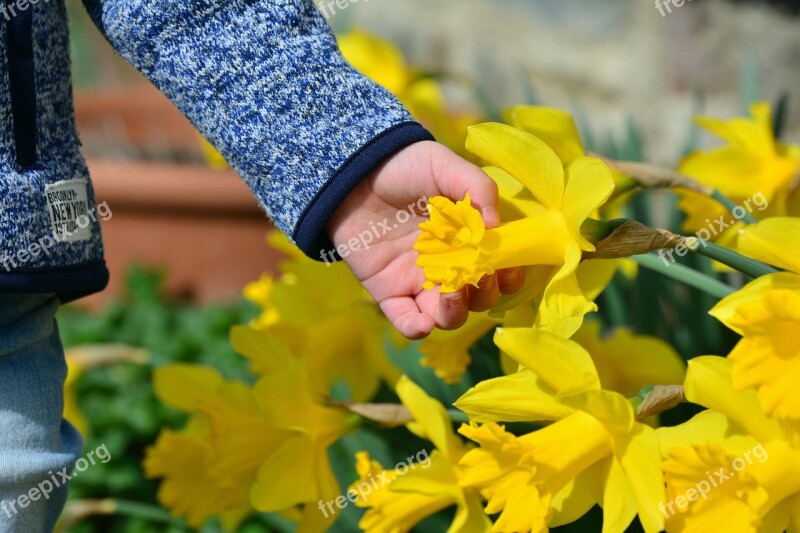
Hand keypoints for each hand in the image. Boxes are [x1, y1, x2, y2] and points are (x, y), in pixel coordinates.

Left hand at [326, 141, 523, 339]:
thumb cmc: (402, 166)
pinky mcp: (389, 291)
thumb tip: (496, 228)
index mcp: (467, 239)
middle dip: (484, 294)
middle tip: (478, 276)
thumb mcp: (443, 166)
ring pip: (446, 315)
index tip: (506, 268)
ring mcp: (418, 280)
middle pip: (476, 297)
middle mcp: (447, 265)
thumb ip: (476, 188)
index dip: (507, 275)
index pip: (497, 268)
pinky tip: (421, 322)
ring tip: (452, 294)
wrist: (352, 172)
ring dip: (455, 313)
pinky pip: (406, 320)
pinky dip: (416, 328)